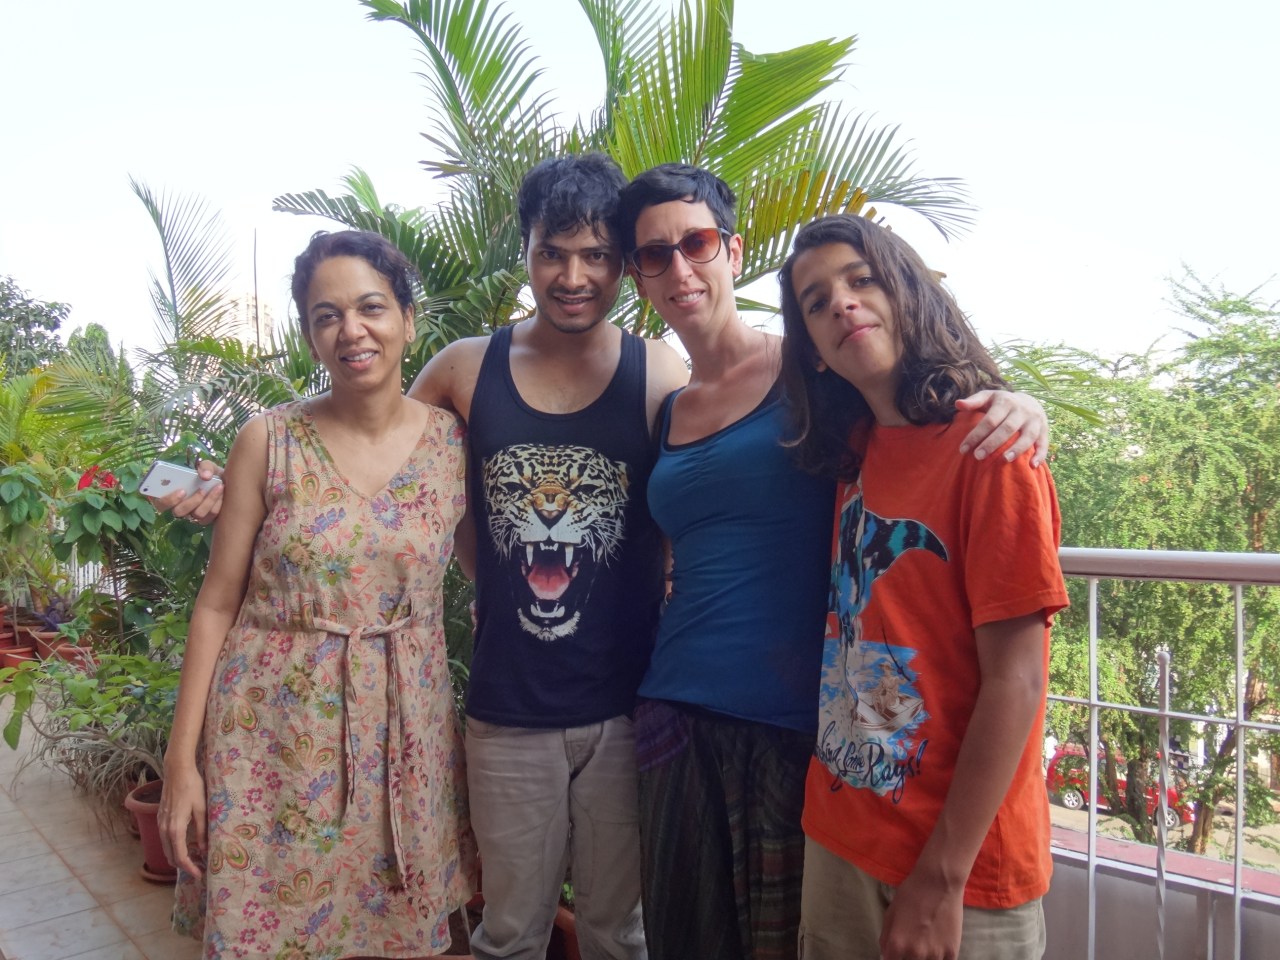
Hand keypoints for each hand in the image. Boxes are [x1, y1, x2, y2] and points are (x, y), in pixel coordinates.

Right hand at [150, 460, 224, 524]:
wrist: (228, 483)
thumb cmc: (210, 474)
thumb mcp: (207, 466)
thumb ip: (205, 466)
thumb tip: (205, 476)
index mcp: (171, 494)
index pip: (159, 503)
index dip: (167, 500)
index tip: (181, 490)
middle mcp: (179, 507)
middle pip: (178, 512)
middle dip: (191, 501)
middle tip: (202, 490)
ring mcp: (192, 516)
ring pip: (197, 514)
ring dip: (209, 500)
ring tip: (218, 486)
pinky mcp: (206, 520)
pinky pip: (210, 516)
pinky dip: (218, 503)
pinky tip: (222, 492)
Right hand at [159, 762, 207, 877]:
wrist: (177, 770)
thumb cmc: (192, 787)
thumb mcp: (202, 809)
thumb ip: (202, 830)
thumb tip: (203, 849)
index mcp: (175, 828)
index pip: (180, 857)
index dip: (189, 868)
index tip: (199, 874)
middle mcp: (164, 829)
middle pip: (170, 856)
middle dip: (183, 866)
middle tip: (197, 870)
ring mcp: (160, 823)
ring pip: (166, 848)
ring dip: (177, 857)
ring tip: (192, 860)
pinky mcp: (160, 818)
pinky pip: (165, 839)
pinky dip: (173, 847)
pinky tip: (184, 846)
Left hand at [880, 873, 963, 959]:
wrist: (938, 883)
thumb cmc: (911, 894)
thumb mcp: (890, 913)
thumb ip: (886, 937)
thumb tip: (886, 954)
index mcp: (896, 945)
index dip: (893, 957)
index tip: (897, 952)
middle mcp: (915, 954)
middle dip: (907, 957)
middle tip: (913, 943)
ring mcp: (935, 955)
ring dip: (924, 958)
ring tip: (926, 942)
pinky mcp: (952, 953)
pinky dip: (939, 957)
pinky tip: (937, 944)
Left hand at [955, 391, 1048, 467]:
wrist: (1030, 401)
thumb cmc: (1002, 403)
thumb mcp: (988, 397)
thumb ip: (974, 401)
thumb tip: (958, 404)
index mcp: (1005, 402)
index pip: (989, 420)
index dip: (976, 435)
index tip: (963, 449)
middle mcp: (1021, 411)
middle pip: (1007, 428)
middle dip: (992, 443)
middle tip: (978, 456)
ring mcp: (1035, 421)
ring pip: (1027, 436)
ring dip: (1017, 449)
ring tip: (1004, 460)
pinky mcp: (1044, 431)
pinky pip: (1043, 443)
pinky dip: (1040, 455)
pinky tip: (1032, 466)